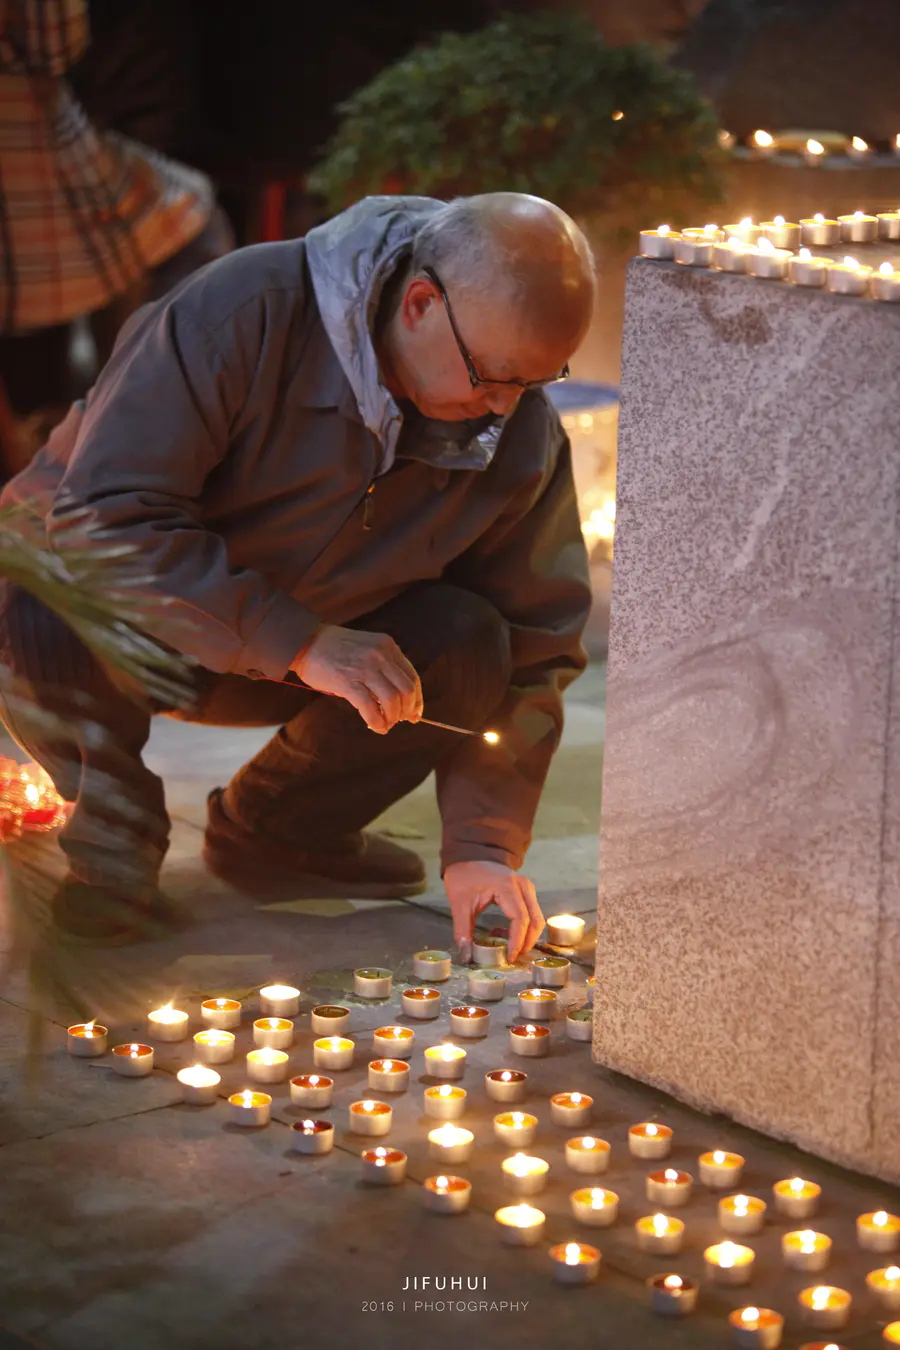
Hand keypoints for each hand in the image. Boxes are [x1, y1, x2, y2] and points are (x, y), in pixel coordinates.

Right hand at [292, 625, 422, 733]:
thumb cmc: (335, 648)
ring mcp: (365, 668)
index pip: (412, 677)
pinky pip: (370, 708)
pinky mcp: (348, 682)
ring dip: (392, 718)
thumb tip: (398, 698)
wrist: (305, 641)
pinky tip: (375, 726)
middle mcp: (380, 655)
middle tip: (400, 721)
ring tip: (385, 724)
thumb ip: (383, 666)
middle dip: (407, 711)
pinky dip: (376, 722)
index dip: (417, 699)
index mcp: (387, 646)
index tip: (415, 713)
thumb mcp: (367, 648)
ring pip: (392, 701)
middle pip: (407, 691)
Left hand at [443, 860, 543, 964]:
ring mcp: (526, 887)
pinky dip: (525, 927)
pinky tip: (507, 934)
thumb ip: (462, 929)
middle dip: (527, 942)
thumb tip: (466, 954)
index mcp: (506, 887)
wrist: (470, 854)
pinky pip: (532, 912)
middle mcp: (522, 885)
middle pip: (535, 919)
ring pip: (537, 917)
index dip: (517, 941)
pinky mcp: (525, 890)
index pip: (520, 919)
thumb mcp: (459, 903)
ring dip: (528, 935)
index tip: (510, 957)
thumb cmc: (465, 876)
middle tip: (514, 957)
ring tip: (511, 948)